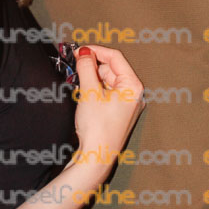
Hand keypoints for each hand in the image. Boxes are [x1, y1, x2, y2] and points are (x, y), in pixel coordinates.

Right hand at [71, 44, 144, 177]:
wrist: (96, 157)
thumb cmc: (98, 128)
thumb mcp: (89, 92)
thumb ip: (86, 68)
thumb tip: (84, 52)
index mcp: (133, 86)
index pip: (116, 58)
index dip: (96, 51)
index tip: (79, 50)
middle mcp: (133, 94)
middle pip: (111, 69)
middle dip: (93, 66)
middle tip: (75, 65)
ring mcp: (126, 104)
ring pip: (107, 81)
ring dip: (92, 78)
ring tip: (78, 83)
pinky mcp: (117, 113)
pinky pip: (106, 93)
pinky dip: (94, 89)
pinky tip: (83, 94)